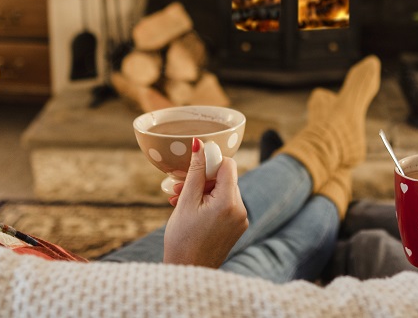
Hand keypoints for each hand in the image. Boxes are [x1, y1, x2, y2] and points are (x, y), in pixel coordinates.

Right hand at [163, 138, 247, 267]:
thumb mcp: (185, 202)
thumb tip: (200, 145)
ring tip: (178, 200)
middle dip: (201, 179)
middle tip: (176, 187)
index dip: (209, 162)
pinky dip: (209, 203)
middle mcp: (241, 210)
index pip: (228, 165)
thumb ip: (195, 172)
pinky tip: (189, 210)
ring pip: (223, 192)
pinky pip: (225, 206)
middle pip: (225, 179)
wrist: (188, 274)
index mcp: (230, 202)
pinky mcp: (237, 228)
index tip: (190, 169)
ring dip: (202, 191)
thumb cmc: (182, 239)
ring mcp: (241, 220)